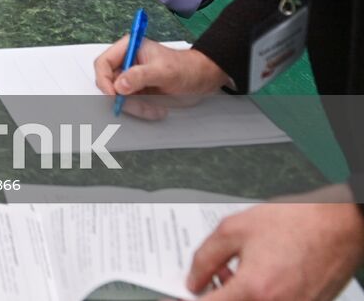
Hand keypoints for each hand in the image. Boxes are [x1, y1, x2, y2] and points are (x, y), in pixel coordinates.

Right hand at [92, 35, 229, 119]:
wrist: (203, 79)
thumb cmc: (187, 68)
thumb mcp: (164, 71)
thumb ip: (140, 76)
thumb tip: (119, 85)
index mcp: (129, 48)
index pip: (103, 63)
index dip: (104, 80)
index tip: (114, 95)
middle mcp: (127, 62)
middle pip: (109, 83)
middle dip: (123, 98)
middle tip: (138, 106)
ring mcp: (132, 78)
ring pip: (120, 97)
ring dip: (135, 107)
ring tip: (154, 109)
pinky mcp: (138, 91)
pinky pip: (131, 104)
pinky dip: (142, 110)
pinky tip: (157, 110)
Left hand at [189, 199, 363, 300]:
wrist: (340, 224)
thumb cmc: (298, 222)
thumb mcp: (235, 229)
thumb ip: (205, 257)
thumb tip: (193, 280)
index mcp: (254, 290)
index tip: (177, 298)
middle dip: (214, 295)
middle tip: (207, 280)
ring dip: (235, 296)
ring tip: (234, 272)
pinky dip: (257, 296)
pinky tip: (257, 277)